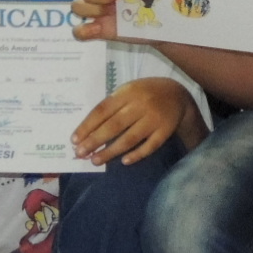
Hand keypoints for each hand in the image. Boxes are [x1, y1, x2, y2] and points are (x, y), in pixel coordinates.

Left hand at [73, 77, 188, 164]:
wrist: (178, 95)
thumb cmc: (145, 94)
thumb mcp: (128, 90)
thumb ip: (112, 105)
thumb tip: (87, 129)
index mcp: (127, 92)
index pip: (103, 110)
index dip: (87, 125)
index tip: (74, 140)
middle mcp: (140, 105)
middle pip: (114, 125)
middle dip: (95, 140)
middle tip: (80, 154)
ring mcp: (154, 119)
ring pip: (130, 138)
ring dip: (111, 151)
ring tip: (95, 161)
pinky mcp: (165, 131)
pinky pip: (150, 146)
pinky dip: (137, 155)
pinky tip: (124, 162)